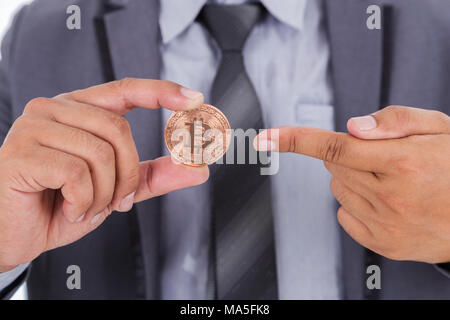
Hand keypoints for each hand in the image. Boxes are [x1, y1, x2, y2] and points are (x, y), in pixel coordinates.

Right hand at [0, 78, 208, 271]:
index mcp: (78, 110)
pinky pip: (77, 173)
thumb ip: (153, 175)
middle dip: (127, 175)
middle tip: (116, 202)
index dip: (161, 91)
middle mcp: (54, 108)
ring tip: (85, 206)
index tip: (194, 98)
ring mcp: (34, 126)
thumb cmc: (61, 205)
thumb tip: (199, 168)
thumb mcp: (116, 189)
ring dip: (104, 193)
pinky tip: (67, 208)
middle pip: (119, 129)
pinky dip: (83, 201)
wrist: (16, 235)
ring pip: (101, 153)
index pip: (125, 89)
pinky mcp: (21, 152)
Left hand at [255, 106, 449, 262]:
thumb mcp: (440, 128)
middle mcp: (392, 196)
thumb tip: (353, 128)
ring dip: (354, 180)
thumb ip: (396, 121)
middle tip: (384, 159)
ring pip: (338, 190)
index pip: (334, 147)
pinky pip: (344, 215)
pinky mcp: (383, 244)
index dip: (295, 140)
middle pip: (334, 166)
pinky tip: (387, 202)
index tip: (266, 138)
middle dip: (351, 156)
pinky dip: (356, 204)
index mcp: (403, 162)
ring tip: (392, 182)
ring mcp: (386, 224)